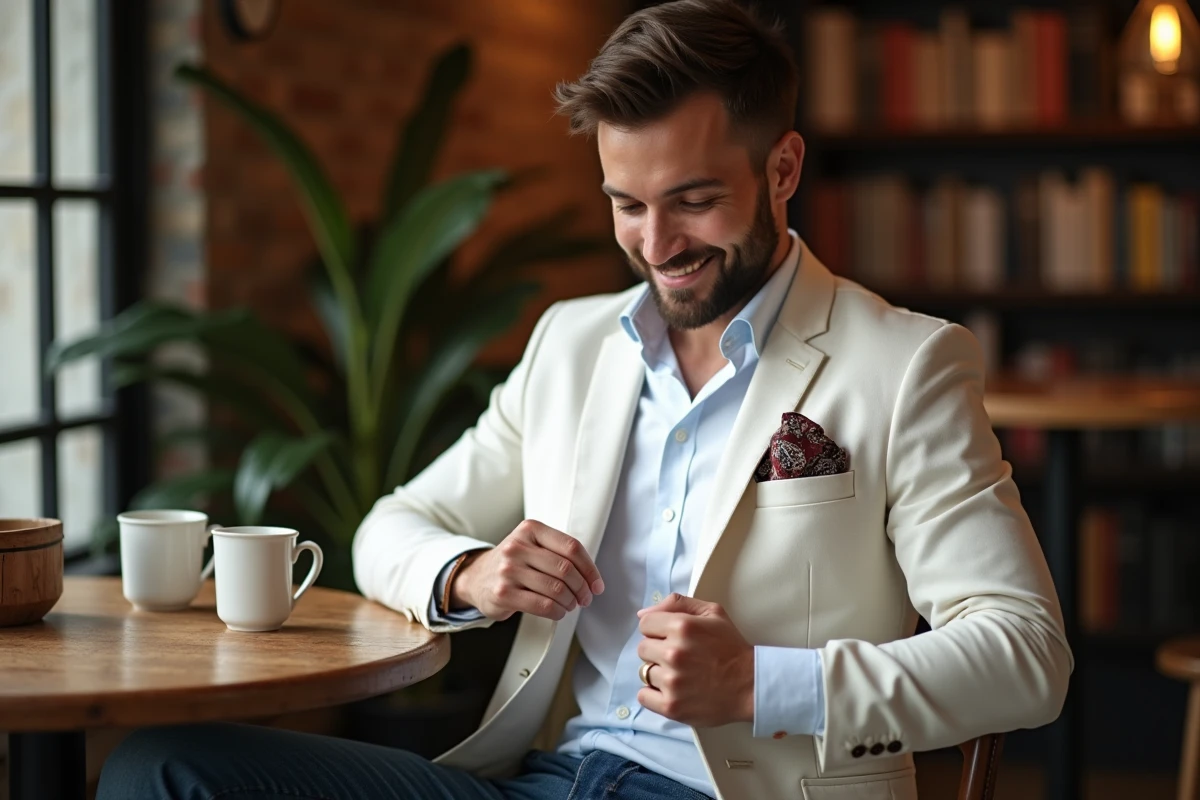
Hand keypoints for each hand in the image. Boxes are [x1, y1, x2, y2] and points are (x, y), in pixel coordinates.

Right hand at [451, 519, 603, 621]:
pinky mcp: (503, 593)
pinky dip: (558, 612)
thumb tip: (591, 576)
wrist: (476, 577)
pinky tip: (558, 611)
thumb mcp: (532, 545)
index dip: (590, 569)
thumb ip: (558, 552)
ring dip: (570, 601)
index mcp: (530, 530)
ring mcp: (508, 570)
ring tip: (570, 604)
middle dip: (582, 588)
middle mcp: (517, 547)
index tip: (596, 584)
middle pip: (566, 569)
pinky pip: (543, 605)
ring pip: (556, 589)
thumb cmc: (513, 563)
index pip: (571, 547)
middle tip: (585, 598)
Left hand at [636, 593, 753, 727]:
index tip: (671, 638)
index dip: (657, 630)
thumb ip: (677, 604)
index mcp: (682, 626)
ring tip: (680, 675)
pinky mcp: (671, 706)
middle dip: (658, 651)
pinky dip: (653, 695)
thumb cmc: (731, 648)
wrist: (751, 685)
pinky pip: (644, 696)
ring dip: (659, 673)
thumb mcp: (712, 613)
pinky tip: (672, 691)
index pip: (645, 623)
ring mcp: (672, 681)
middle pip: (643, 648)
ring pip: (644, 672)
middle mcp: (674, 653)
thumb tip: (642, 613)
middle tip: (679, 658)